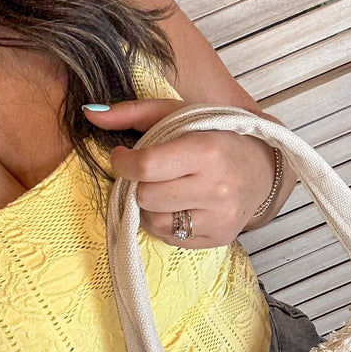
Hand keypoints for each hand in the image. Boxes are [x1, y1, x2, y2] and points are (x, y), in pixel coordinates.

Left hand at [84, 98, 276, 247]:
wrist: (262, 168)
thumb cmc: (215, 135)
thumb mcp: (177, 113)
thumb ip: (131, 113)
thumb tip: (88, 113)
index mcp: (207, 151)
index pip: (146, 167)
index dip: (124, 162)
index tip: (124, 156)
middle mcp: (216, 188)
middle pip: (146, 196)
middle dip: (140, 184)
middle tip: (151, 173)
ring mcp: (218, 218)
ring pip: (154, 221)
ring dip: (150, 205)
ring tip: (167, 188)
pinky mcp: (218, 238)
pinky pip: (170, 237)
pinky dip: (166, 221)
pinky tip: (179, 204)